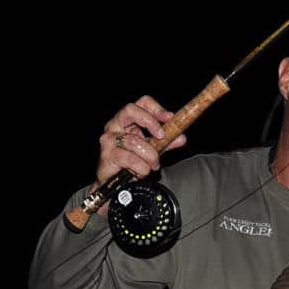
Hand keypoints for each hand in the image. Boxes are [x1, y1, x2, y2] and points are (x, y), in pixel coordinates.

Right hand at [95, 96, 187, 210]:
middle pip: (130, 110)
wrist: (114, 185)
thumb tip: (181, 137)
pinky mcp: (107, 155)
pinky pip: (130, 159)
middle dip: (150, 122)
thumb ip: (166, 142)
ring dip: (150, 156)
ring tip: (153, 165)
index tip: (170, 117)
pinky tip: (142, 172)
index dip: (157, 108)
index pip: (142, 103)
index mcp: (127, 120)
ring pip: (135, 141)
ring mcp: (109, 139)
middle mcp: (115, 125)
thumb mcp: (153, 149)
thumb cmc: (131, 163)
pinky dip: (141, 167)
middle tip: (161, 136)